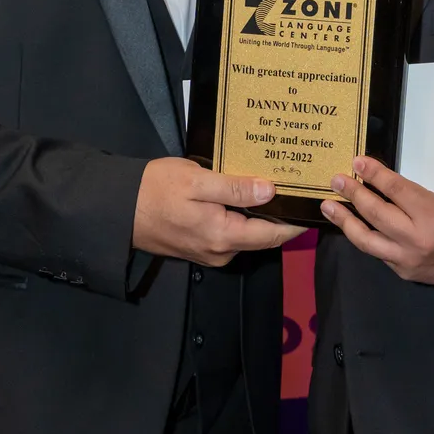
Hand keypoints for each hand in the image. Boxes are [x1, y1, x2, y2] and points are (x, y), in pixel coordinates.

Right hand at [133, 157, 303, 267]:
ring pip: (246, 234)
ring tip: (275, 186)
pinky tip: (245, 196)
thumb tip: (270, 192)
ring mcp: (209, 252)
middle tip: (298, 187)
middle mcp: (221, 251)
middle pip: (262, 235)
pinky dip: (242, 217)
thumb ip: (235, 188)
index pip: (274, 234)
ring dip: (261, 215)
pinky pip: (230, 233)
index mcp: (224, 236)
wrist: (118, 208)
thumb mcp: (197, 181)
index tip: (316, 206)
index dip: (297, 222)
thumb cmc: (155, 190)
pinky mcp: (199, 246)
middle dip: (282, 215)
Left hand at [320, 157, 433, 285]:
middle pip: (376, 213)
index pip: (395, 189)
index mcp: (431, 214)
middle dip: (353, 194)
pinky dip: (362, 238)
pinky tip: (350, 227)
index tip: (357, 162)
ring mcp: (407, 259)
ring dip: (345, 221)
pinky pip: (377, 252)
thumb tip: (377, 181)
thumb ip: (409, 194)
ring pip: (367, 239)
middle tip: (336, 181)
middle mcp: (416, 238)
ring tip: (328, 207)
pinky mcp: (402, 272)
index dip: (374, 174)